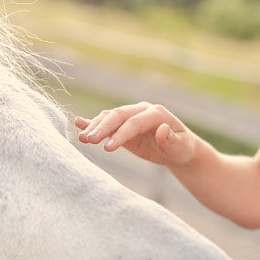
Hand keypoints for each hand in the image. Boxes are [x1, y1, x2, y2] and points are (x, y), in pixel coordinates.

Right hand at [74, 102, 194, 166]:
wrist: (177, 148)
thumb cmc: (181, 148)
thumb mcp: (180, 147)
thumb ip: (171, 139)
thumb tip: (162, 129)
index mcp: (156, 113)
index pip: (134, 122)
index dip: (120, 134)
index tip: (107, 148)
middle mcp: (141, 111)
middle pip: (118, 116)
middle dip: (102, 127)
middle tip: (88, 140)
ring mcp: (130, 116)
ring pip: (109, 117)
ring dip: (94, 126)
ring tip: (82, 138)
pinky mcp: (122, 125)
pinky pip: (107, 122)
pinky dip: (93, 122)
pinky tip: (78, 123)